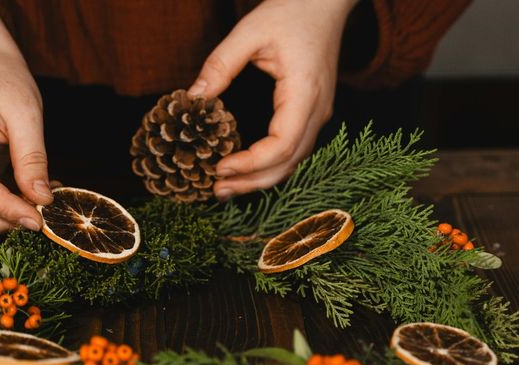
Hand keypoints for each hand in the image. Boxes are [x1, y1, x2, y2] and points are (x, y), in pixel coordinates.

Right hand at [0, 11, 51, 232]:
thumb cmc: (2, 82)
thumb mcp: (25, 113)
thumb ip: (32, 158)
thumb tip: (41, 199)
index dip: (5, 209)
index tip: (38, 220)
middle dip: (1, 222)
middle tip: (41, 218)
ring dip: (3, 219)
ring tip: (40, 202)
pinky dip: (5, 209)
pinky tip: (33, 195)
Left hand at [188, 0, 357, 199]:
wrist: (326, 3)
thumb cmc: (292, 11)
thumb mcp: (250, 31)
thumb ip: (220, 64)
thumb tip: (193, 98)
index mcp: (305, 92)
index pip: (283, 143)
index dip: (252, 162)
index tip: (220, 166)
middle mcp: (318, 111)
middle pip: (290, 162)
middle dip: (253, 182)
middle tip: (216, 191)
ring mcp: (319, 115)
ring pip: (294, 161)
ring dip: (261, 179)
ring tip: (226, 188)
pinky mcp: (312, 114)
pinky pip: (294, 150)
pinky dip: (270, 166)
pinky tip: (246, 170)